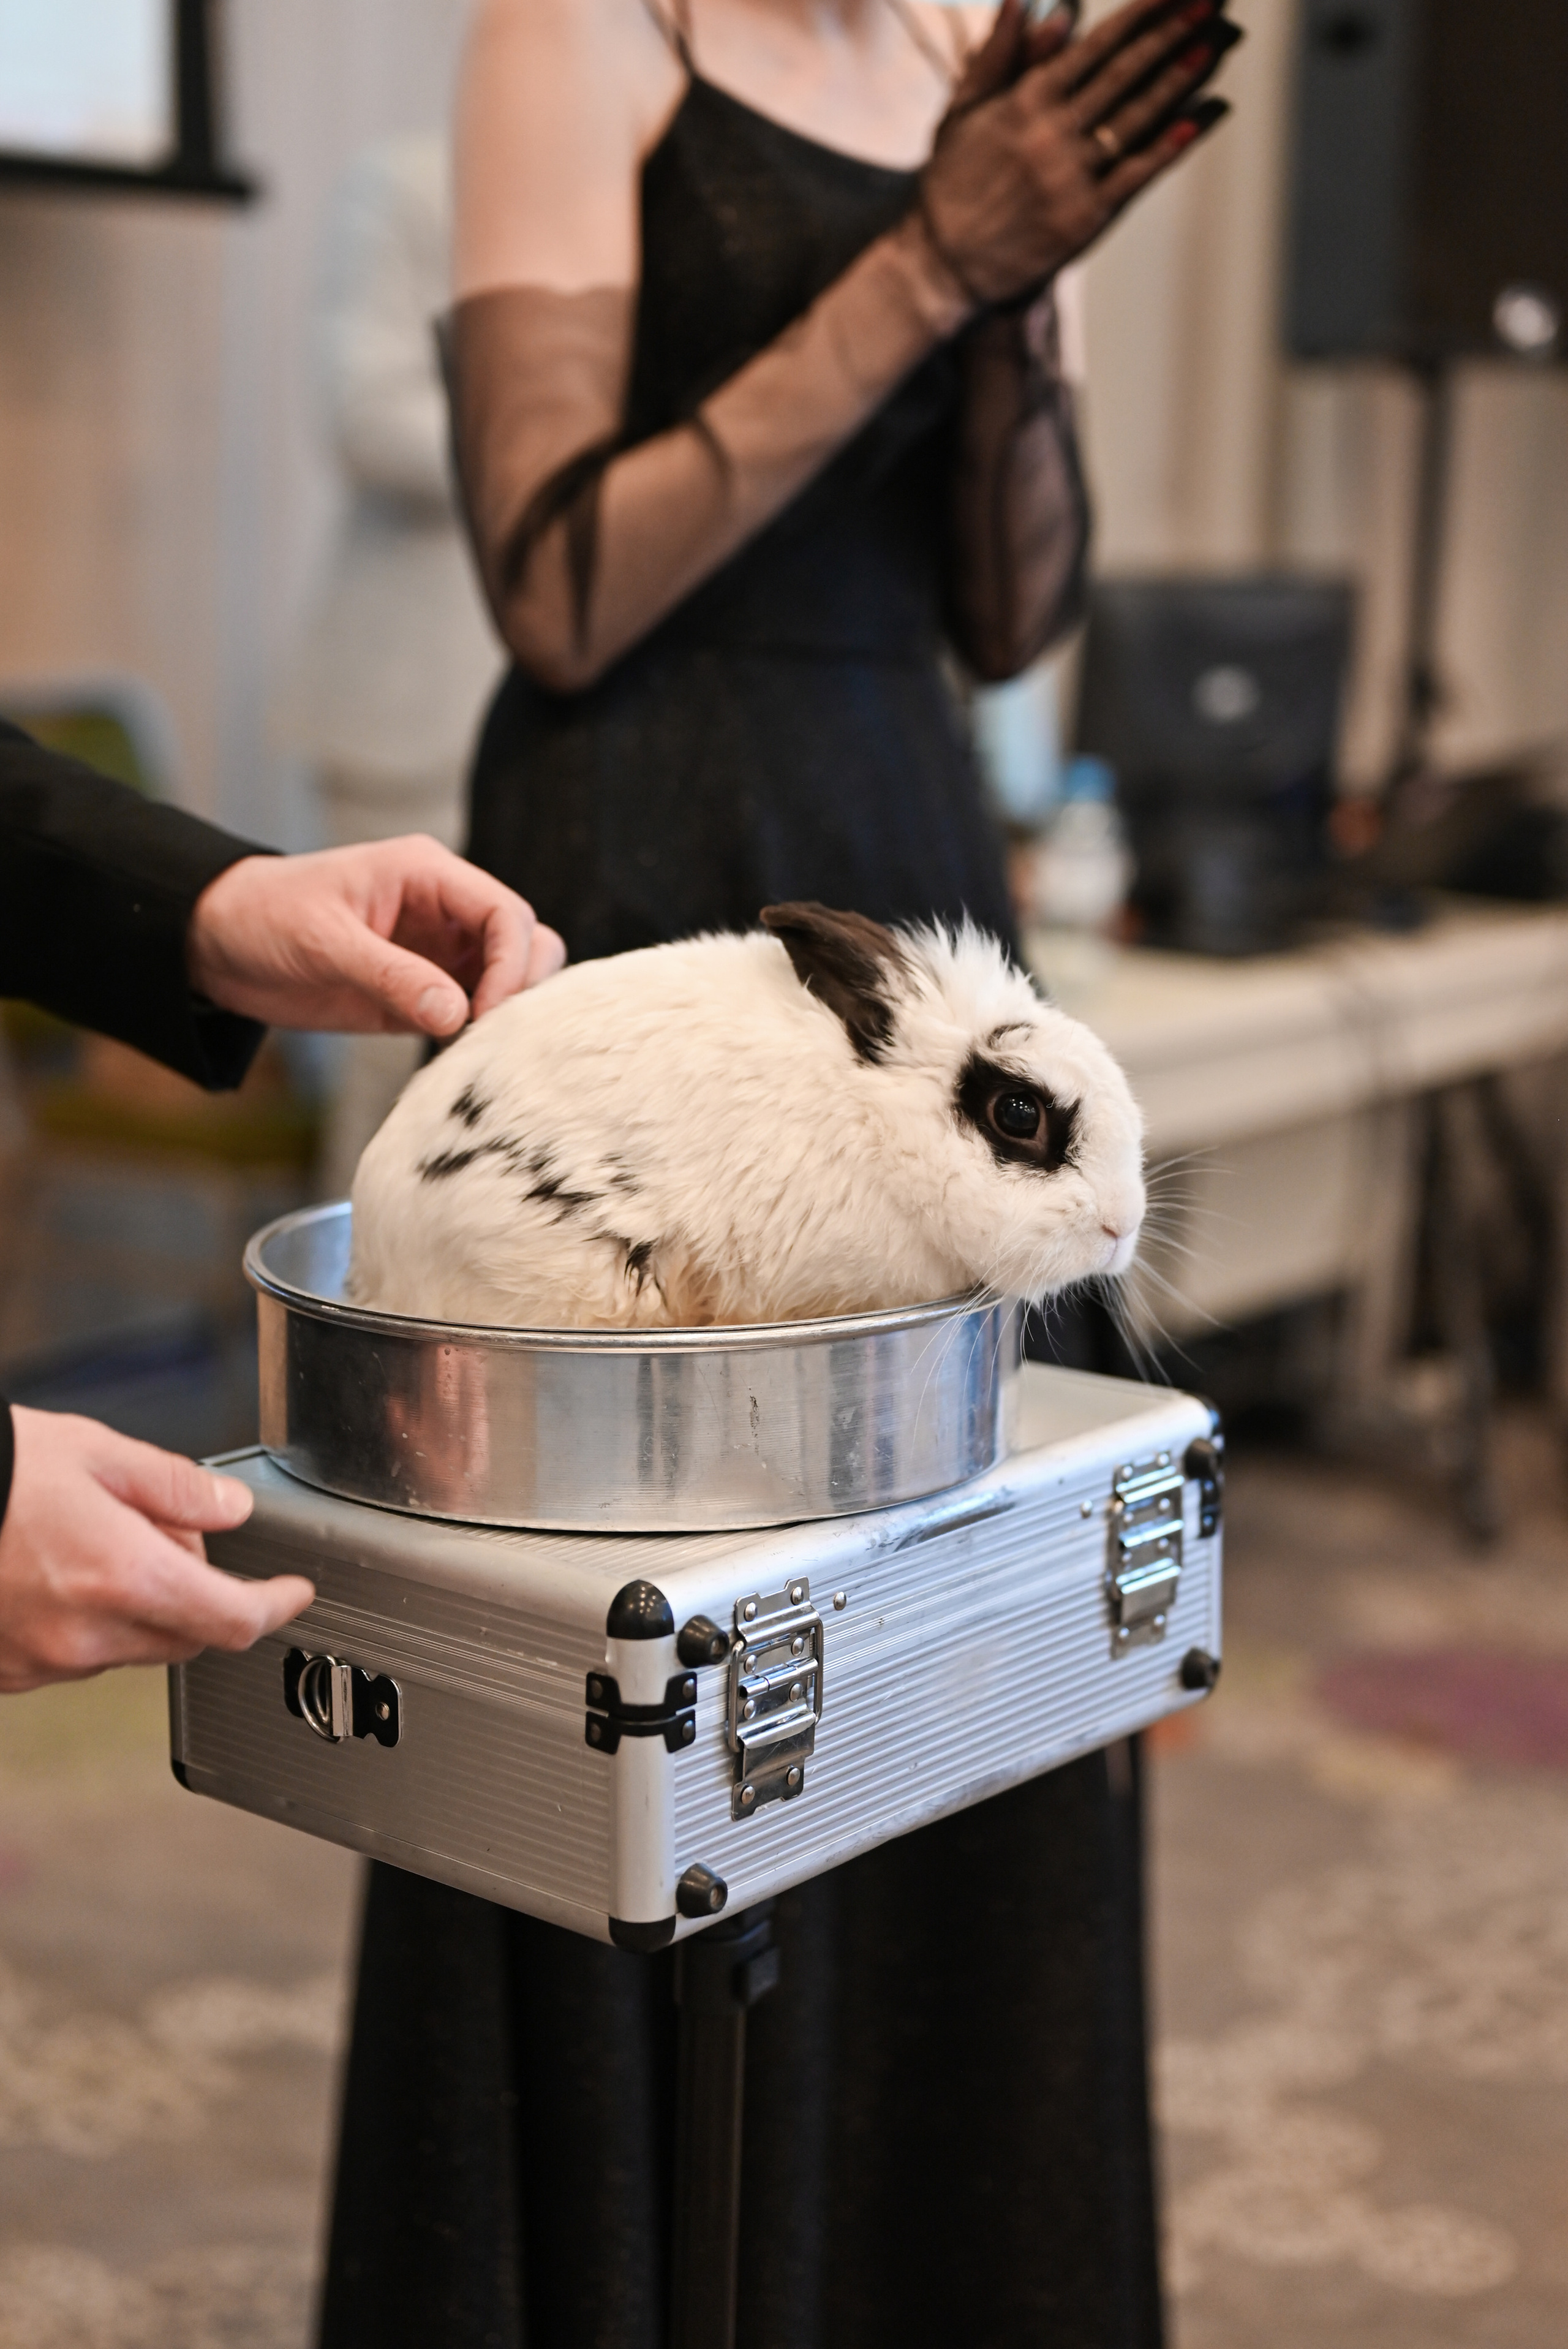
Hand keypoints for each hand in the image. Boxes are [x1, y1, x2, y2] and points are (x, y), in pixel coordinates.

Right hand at [0, 1409, 313, 1692]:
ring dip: (137, 1605)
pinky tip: (56, 1571)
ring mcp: (43, 1663)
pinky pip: (72, 1657)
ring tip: (93, 1538)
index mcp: (124, 1578)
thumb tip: (232, 1512)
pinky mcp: (7, 1674)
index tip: (294, 1594)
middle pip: (184, 1636)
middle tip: (161, 1528)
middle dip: (196, 1590)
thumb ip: (176, 1488)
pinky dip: (85, 1622)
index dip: (274, 1607)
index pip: (232, 1620)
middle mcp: (87, 1635)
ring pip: (128, 1648)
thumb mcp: (97, 1452)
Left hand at [187, 835, 566, 1039]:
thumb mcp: (324, 942)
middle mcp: (444, 911)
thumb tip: (457, 1015)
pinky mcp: (421, 993)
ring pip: (508, 980)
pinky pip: (471, 1014)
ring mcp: (437, 953)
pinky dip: (476, 1036)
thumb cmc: (264, 917)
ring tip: (475, 1048)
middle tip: (488, 1032)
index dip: (512, 962)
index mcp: (428, 875)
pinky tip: (457, 1058)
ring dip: (504, 1014)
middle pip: (526, 942)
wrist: (216, 943)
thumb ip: (392, 975)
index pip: (506, 913)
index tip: (486, 1012)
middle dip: (521, 986)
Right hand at [919, 0, 1238, 310]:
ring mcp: (1070, 177)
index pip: (1094, 46)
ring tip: (1213, 45)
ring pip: (1134, 120)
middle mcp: (1051, 134)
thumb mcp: (963, 110)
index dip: (1139, 14)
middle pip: (1123, 74)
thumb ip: (999, 54)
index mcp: (1025, 101)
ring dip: (1178, 81)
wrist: (941, 265)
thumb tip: (1030, 2)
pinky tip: (1196, 121)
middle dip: (1169, 33)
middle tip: (1208, 0)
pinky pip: (1133, 176)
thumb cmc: (951, 184)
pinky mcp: (1082, 219)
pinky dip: (1166, 147)